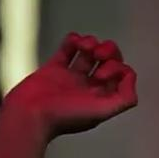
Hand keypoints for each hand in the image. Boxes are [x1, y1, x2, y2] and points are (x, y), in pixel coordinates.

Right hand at [0, 33, 137, 142]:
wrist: (29, 115)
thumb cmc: (65, 117)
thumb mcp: (103, 111)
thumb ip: (125, 97)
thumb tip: (129, 76)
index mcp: (103, 97)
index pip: (122, 73)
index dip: (117, 68)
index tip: (100, 75)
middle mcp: (89, 87)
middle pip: (110, 60)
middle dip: (109, 51)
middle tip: (97, 55)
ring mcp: (71, 77)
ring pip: (90, 52)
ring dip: (91, 43)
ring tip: (83, 45)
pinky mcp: (53, 69)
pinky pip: (68, 49)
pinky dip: (73, 40)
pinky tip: (73, 40)